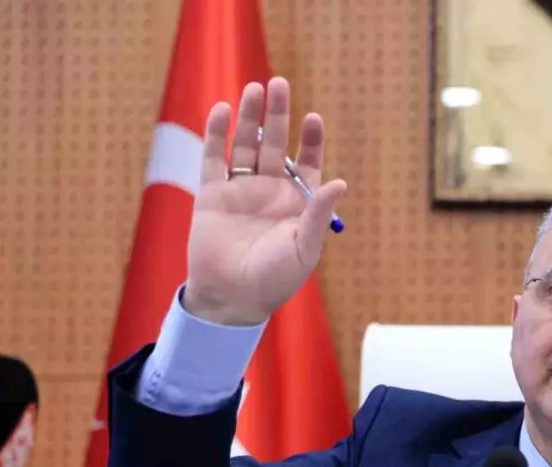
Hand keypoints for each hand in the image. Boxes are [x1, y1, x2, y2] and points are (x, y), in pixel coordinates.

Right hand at [184, 76, 347, 325]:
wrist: (232, 298)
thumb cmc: (274, 279)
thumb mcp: (303, 247)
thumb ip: (318, 214)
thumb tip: (340, 183)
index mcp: (296, 203)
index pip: (305, 162)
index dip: (310, 140)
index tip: (313, 119)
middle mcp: (269, 191)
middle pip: (274, 144)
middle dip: (278, 115)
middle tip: (280, 84)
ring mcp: (240, 190)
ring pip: (245, 145)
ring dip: (249, 118)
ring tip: (254, 89)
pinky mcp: (211, 195)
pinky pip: (213, 158)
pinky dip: (217, 134)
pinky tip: (222, 110)